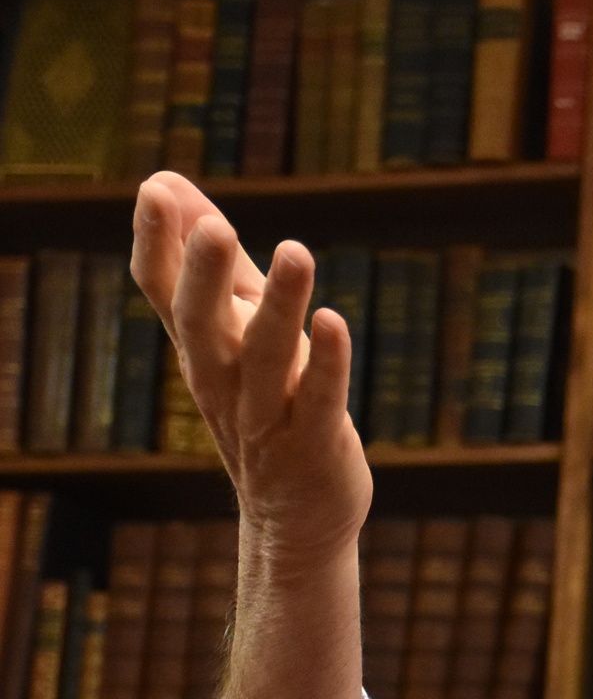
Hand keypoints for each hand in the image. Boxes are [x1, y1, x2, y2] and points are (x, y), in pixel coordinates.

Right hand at [130, 172, 371, 561]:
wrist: (294, 520)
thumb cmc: (263, 406)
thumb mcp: (230, 329)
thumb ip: (209, 259)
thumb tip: (163, 179)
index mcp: (197, 346)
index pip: (161, 290)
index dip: (154, 243)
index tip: (153, 191)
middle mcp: (221, 380)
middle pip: (198, 324)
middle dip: (202, 275)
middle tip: (211, 227)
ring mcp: (266, 416)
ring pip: (264, 358)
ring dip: (280, 305)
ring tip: (295, 251)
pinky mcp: (314, 446)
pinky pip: (318, 402)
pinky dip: (325, 364)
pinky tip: (332, 322)